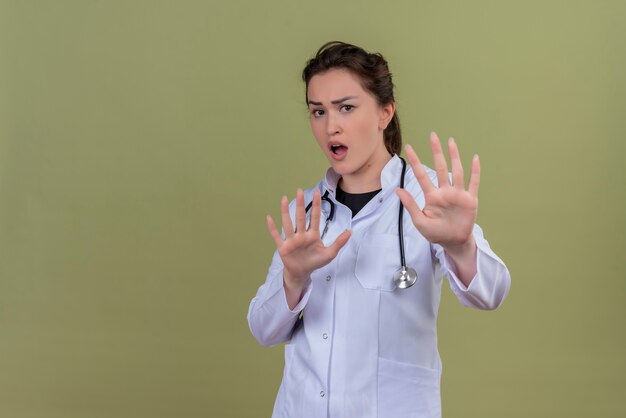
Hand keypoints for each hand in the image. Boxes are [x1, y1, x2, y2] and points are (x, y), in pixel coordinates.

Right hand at [266, 189, 350, 306]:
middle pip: (300, 217)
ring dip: (285, 212)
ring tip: (283, 199)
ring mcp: (292, 240)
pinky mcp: (283, 247)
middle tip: (299, 190)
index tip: (317, 192)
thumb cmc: (315, 262)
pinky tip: (269, 218)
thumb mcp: (329, 254)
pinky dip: (273, 228)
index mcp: (312, 234)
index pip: (314, 217)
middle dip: (300, 204)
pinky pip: (277, 236)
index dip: (316, 205)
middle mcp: (301, 234)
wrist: (302, 273)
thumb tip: (350, 232)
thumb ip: (339, 243)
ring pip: (288, 224)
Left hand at [396, 132, 478, 253]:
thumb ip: (410, 205)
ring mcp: (458, 194)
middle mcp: (445, 191)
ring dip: (454, 156)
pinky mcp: (470, 200)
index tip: (408, 148)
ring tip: (451, 141)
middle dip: (436, 152)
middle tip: (432, 135)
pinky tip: (475, 158)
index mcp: (431, 196)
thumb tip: (397, 190)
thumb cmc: (436, 233)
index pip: (421, 175)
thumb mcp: (420, 222)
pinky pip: (473, 183)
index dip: (415, 162)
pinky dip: (475, 171)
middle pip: (440, 167)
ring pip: (456, 171)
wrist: (453, 242)